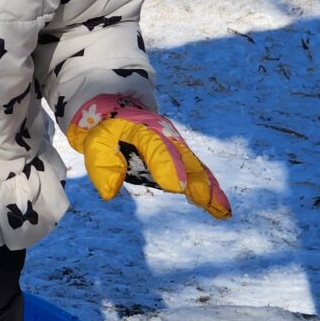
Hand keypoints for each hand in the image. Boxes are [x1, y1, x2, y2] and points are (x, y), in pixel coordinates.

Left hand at [66, 96, 230, 219]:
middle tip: (206, 200)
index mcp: (144, 129)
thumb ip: (103, 164)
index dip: (169, 167)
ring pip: (197, 168)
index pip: (158, 149)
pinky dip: (211, 190)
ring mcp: (178, 145)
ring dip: (210, 189)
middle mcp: (167, 137)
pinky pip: (200, 173)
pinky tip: (220, 210)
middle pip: (186, 159)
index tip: (179, 187)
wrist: (119, 109)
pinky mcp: (183, 156)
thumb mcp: (96, 142)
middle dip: (197, 181)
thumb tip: (109, 193)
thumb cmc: (107, 130)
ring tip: (223, 211)